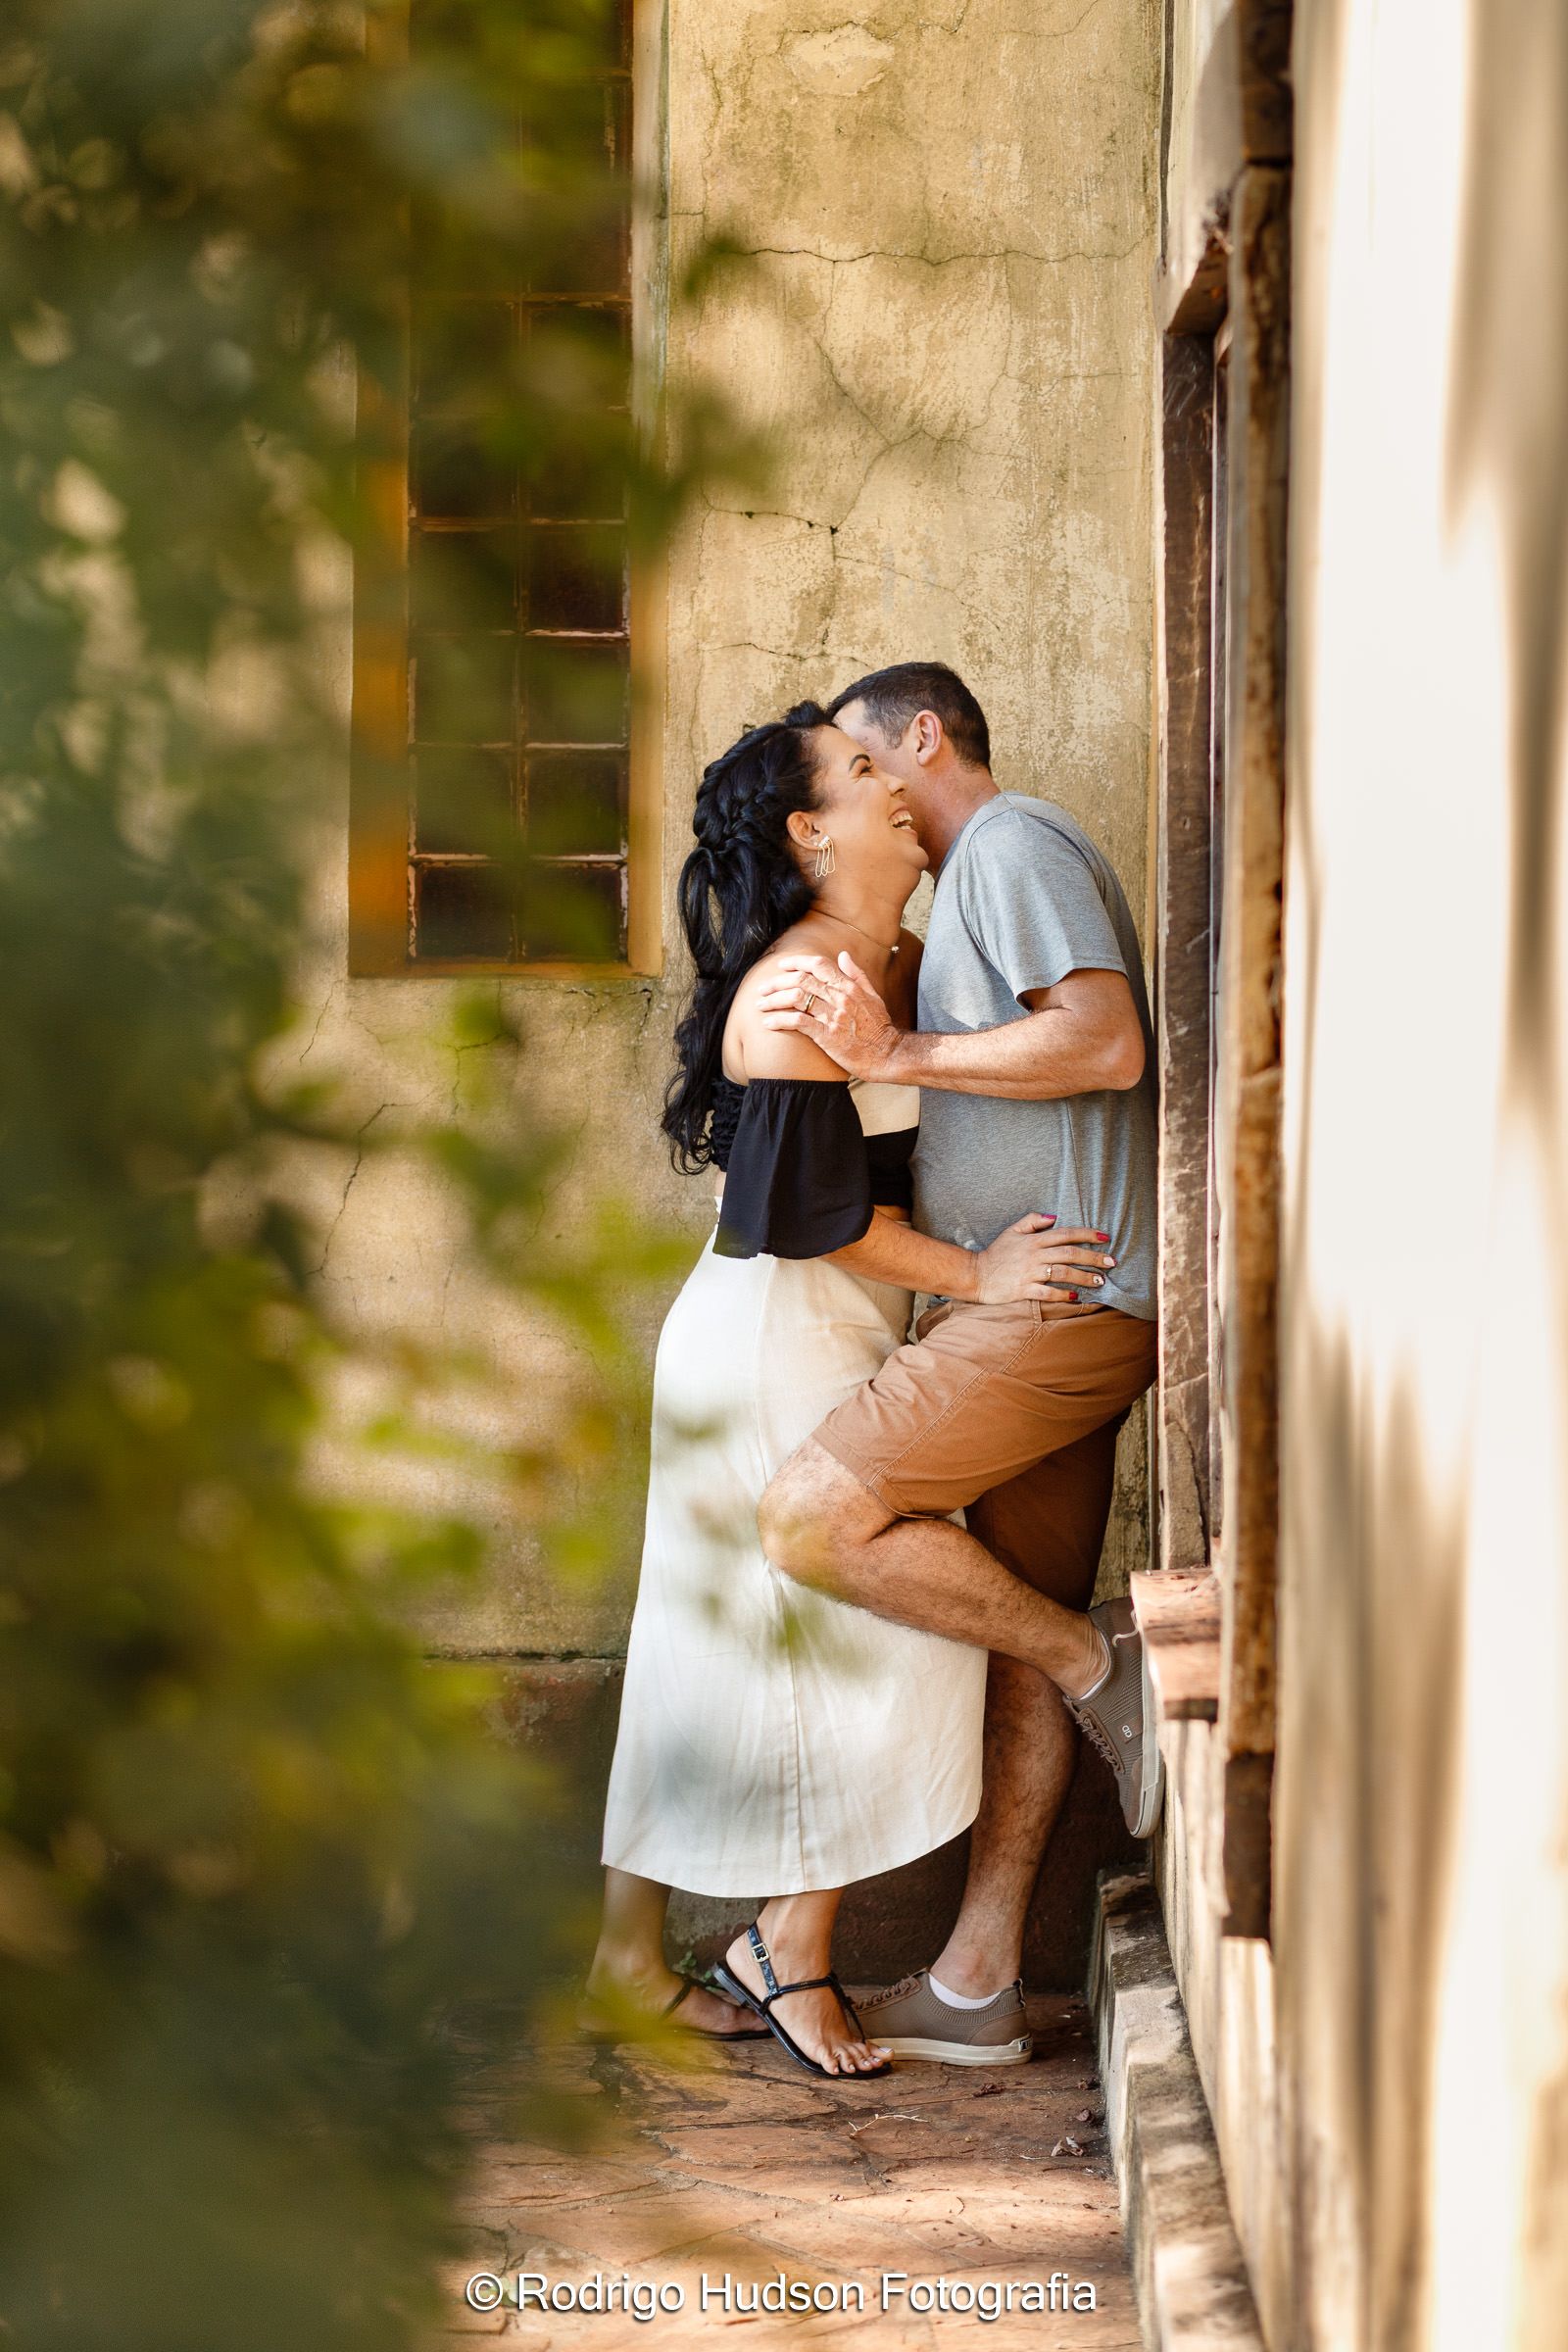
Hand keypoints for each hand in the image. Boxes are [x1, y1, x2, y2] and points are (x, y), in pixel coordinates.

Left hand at [756, 952, 902, 1078]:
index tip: (781, 966)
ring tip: (759, 1005)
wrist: (887, 1054)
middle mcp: (839, 998)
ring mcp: (833, 1016)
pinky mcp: (827, 1036)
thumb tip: (843, 955)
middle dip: (776, 983)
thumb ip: (856, 975)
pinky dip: (780, 1020)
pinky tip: (768, 1023)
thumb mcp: (872, 996)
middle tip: (762, 989)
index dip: (796, 962)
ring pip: (796, 999)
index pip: (818, 965)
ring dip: (773, 1000)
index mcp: (848, 986)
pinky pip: (798, 1023)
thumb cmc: (879, 1027)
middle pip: (801, 981)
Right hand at [970, 1216, 1115, 1305]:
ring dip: (1083, 1277)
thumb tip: (1055, 1217)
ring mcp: (1029, 1273)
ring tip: (1100, 1281)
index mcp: (1034, 1240)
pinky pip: (1047, 1293)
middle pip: (1069, 1254)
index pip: (1065, 1234)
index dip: (1087, 1235)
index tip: (1105, 1238)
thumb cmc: (996, 1253)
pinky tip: (1076, 1297)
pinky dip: (1063, 1295)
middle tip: (1111, 1262)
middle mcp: (1034, 1255)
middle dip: (1093, 1258)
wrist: (976, 1274)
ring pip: (1062, 1273)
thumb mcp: (1012, 1230)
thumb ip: (1033, 1220)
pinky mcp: (1024, 1290)